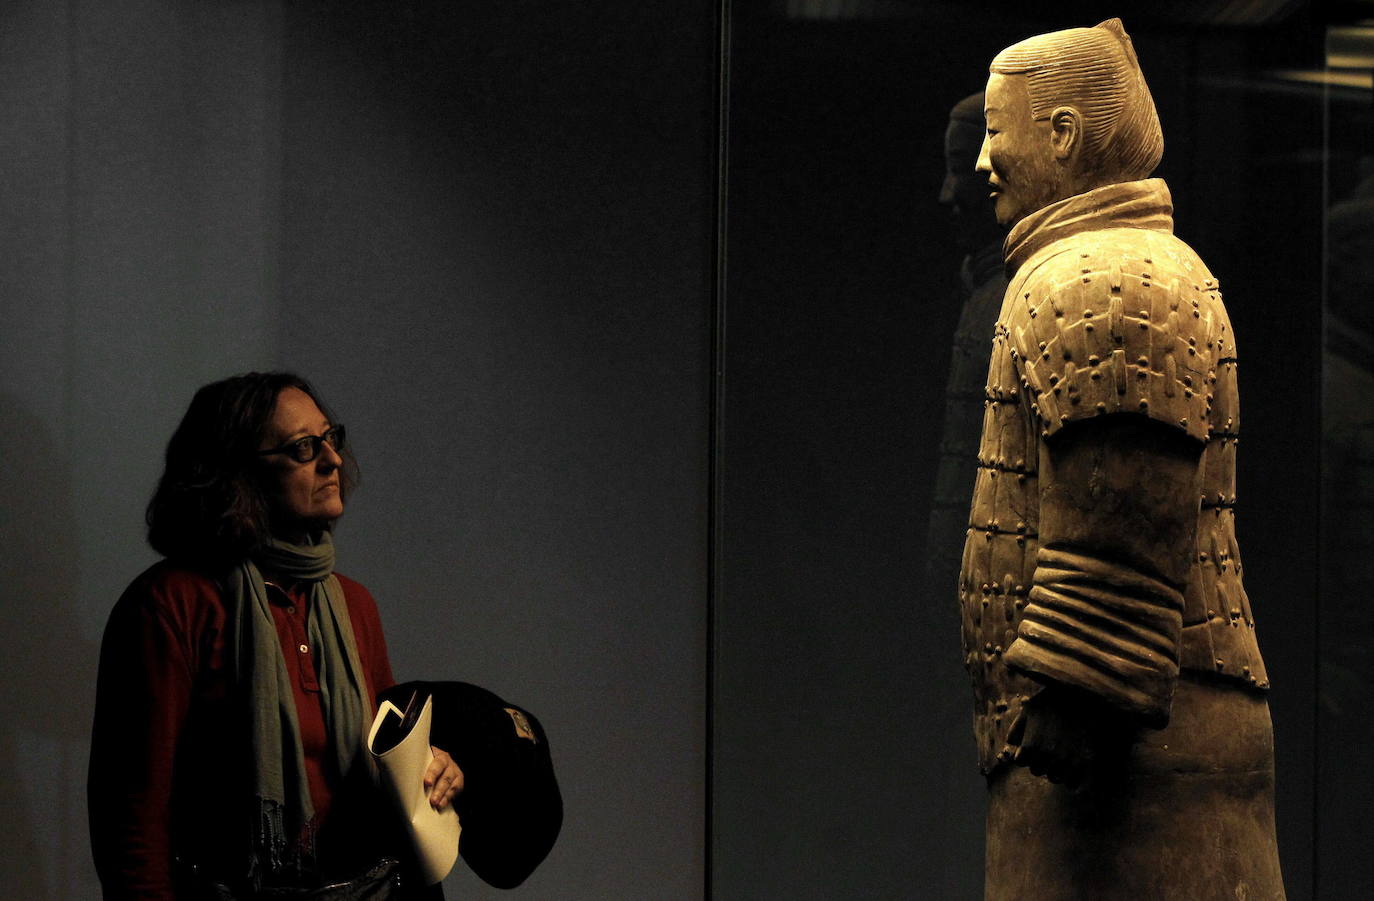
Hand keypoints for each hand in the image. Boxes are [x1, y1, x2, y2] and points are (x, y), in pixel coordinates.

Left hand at [424, 746, 463, 809]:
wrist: (440, 764)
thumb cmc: (428, 764)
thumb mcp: (425, 762)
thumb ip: (420, 769)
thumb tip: (408, 781)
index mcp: (440, 757)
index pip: (438, 764)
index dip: (432, 773)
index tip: (427, 783)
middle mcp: (449, 764)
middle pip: (446, 778)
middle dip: (439, 790)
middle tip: (433, 801)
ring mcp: (455, 773)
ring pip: (453, 785)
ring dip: (445, 797)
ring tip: (438, 805)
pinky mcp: (458, 782)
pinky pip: (456, 791)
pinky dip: (449, 799)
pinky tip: (443, 804)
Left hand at [1008, 688, 1133, 786]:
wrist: (1086, 697)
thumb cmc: (1055, 700)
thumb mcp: (1031, 708)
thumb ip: (1017, 726)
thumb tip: (1012, 743)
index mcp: (1031, 744)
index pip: (1020, 761)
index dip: (1025, 754)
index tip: (1033, 746)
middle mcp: (1047, 756)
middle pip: (1037, 770)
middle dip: (1040, 761)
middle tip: (1048, 750)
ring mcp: (1067, 761)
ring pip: (1055, 778)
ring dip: (1055, 770)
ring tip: (1060, 758)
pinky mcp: (1085, 763)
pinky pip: (1073, 784)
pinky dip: (1071, 778)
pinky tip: (1073, 766)